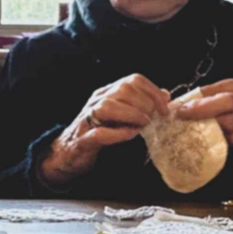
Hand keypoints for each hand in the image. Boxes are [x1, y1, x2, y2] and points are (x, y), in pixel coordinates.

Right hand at [38, 74, 170, 186]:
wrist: (67, 153)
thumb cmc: (97, 132)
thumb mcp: (120, 114)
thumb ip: (139, 104)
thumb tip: (165, 95)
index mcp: (106, 93)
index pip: (133, 80)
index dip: (153, 92)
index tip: (164, 109)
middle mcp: (96, 101)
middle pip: (122, 90)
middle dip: (144, 104)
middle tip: (152, 119)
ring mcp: (87, 119)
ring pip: (107, 106)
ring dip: (131, 115)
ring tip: (142, 125)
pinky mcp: (82, 140)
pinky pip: (99, 133)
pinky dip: (117, 134)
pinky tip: (130, 135)